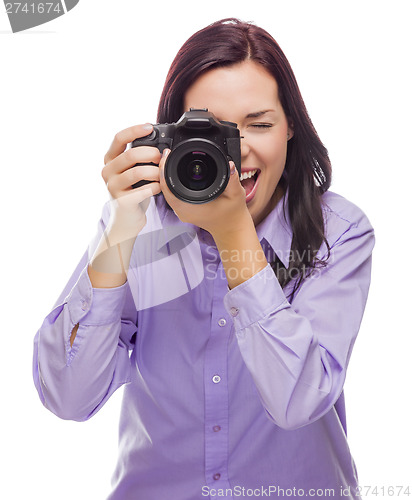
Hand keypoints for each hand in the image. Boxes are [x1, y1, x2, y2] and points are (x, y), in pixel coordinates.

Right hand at [102, 123, 161, 238]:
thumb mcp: (133, 171)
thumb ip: (140, 158)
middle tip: (161, 157)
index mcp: (110, 159)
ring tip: (161, 175)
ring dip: (155, 172)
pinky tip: (158, 188)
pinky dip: (154, 188)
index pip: (118, 138)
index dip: (134, 130)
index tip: (150, 127)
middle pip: (130, 155)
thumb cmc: (133, 191)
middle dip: (151, 154)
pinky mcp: (122, 201)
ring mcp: (113, 187)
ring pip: (137, 172)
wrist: (127, 219)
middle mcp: (108, 171)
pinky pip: (142, 191)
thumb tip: (162, 147)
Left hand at [159, 150, 251, 239]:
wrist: (232, 229)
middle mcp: (182, 211)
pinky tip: (176, 170)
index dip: (165, 169)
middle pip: (164, 187)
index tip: (167, 154)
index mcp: (190, 208)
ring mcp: (182, 211)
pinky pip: (173, 194)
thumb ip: (232, 179)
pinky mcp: (184, 209)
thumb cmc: (233, 214)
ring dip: (167, 175)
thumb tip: (230, 165)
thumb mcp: (235, 194)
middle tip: (167, 152)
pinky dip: (173, 182)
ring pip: (167, 190)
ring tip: (170, 158)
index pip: (168, 187)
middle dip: (164, 169)